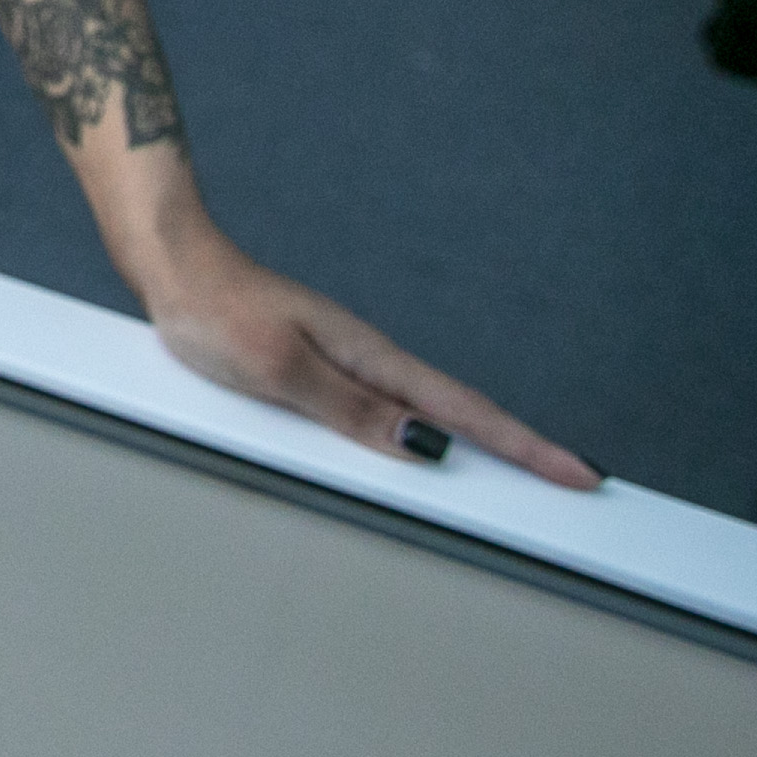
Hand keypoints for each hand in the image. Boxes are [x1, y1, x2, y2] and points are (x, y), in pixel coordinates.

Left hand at [122, 208, 596, 489]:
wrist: (173, 267)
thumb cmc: (216, 312)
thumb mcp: (279, 369)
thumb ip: (351, 411)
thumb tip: (427, 446)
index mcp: (371, 360)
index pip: (464, 413)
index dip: (525, 447)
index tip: (582, 474)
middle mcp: (370, 362)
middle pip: (460, 418)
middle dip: (522, 454)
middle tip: (577, 489)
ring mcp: (349, 365)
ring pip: (425, 417)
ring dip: (476, 448)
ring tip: (524, 484)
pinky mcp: (321, 371)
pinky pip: (384, 413)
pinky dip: (420, 435)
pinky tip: (429, 454)